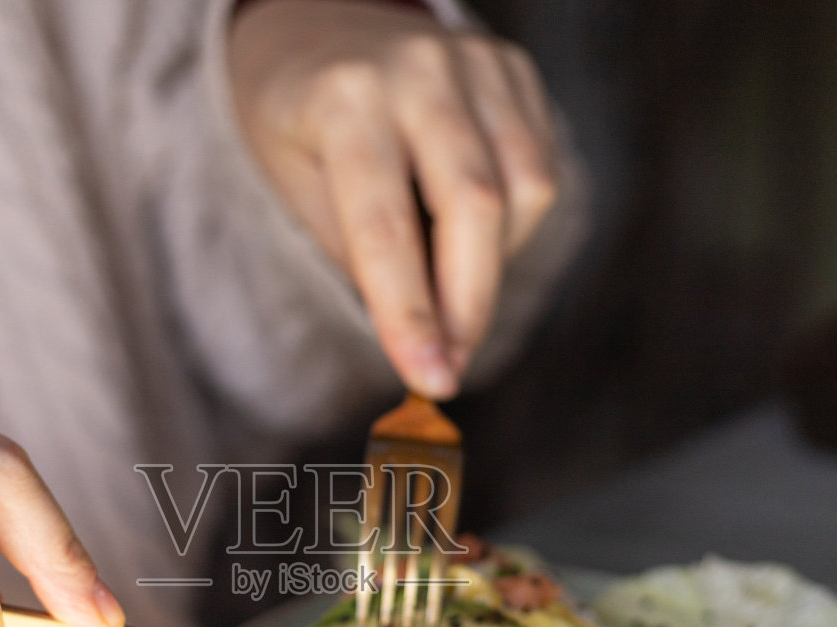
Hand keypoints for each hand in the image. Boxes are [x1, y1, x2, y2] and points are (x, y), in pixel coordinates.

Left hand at [229, 0, 560, 398]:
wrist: (317, 22)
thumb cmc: (297, 120)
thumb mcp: (296, 187)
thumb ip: (358, 255)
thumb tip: (424, 339)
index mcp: (345, 99)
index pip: (386, 227)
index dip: (410, 314)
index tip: (430, 380)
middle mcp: (418, 70)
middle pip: (475, 206)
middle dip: (469, 304)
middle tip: (450, 366)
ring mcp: (476, 60)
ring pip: (527, 189)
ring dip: (496, 264)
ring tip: (449, 286)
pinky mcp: (514, 68)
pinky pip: (540, 168)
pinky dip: (514, 224)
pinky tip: (468, 233)